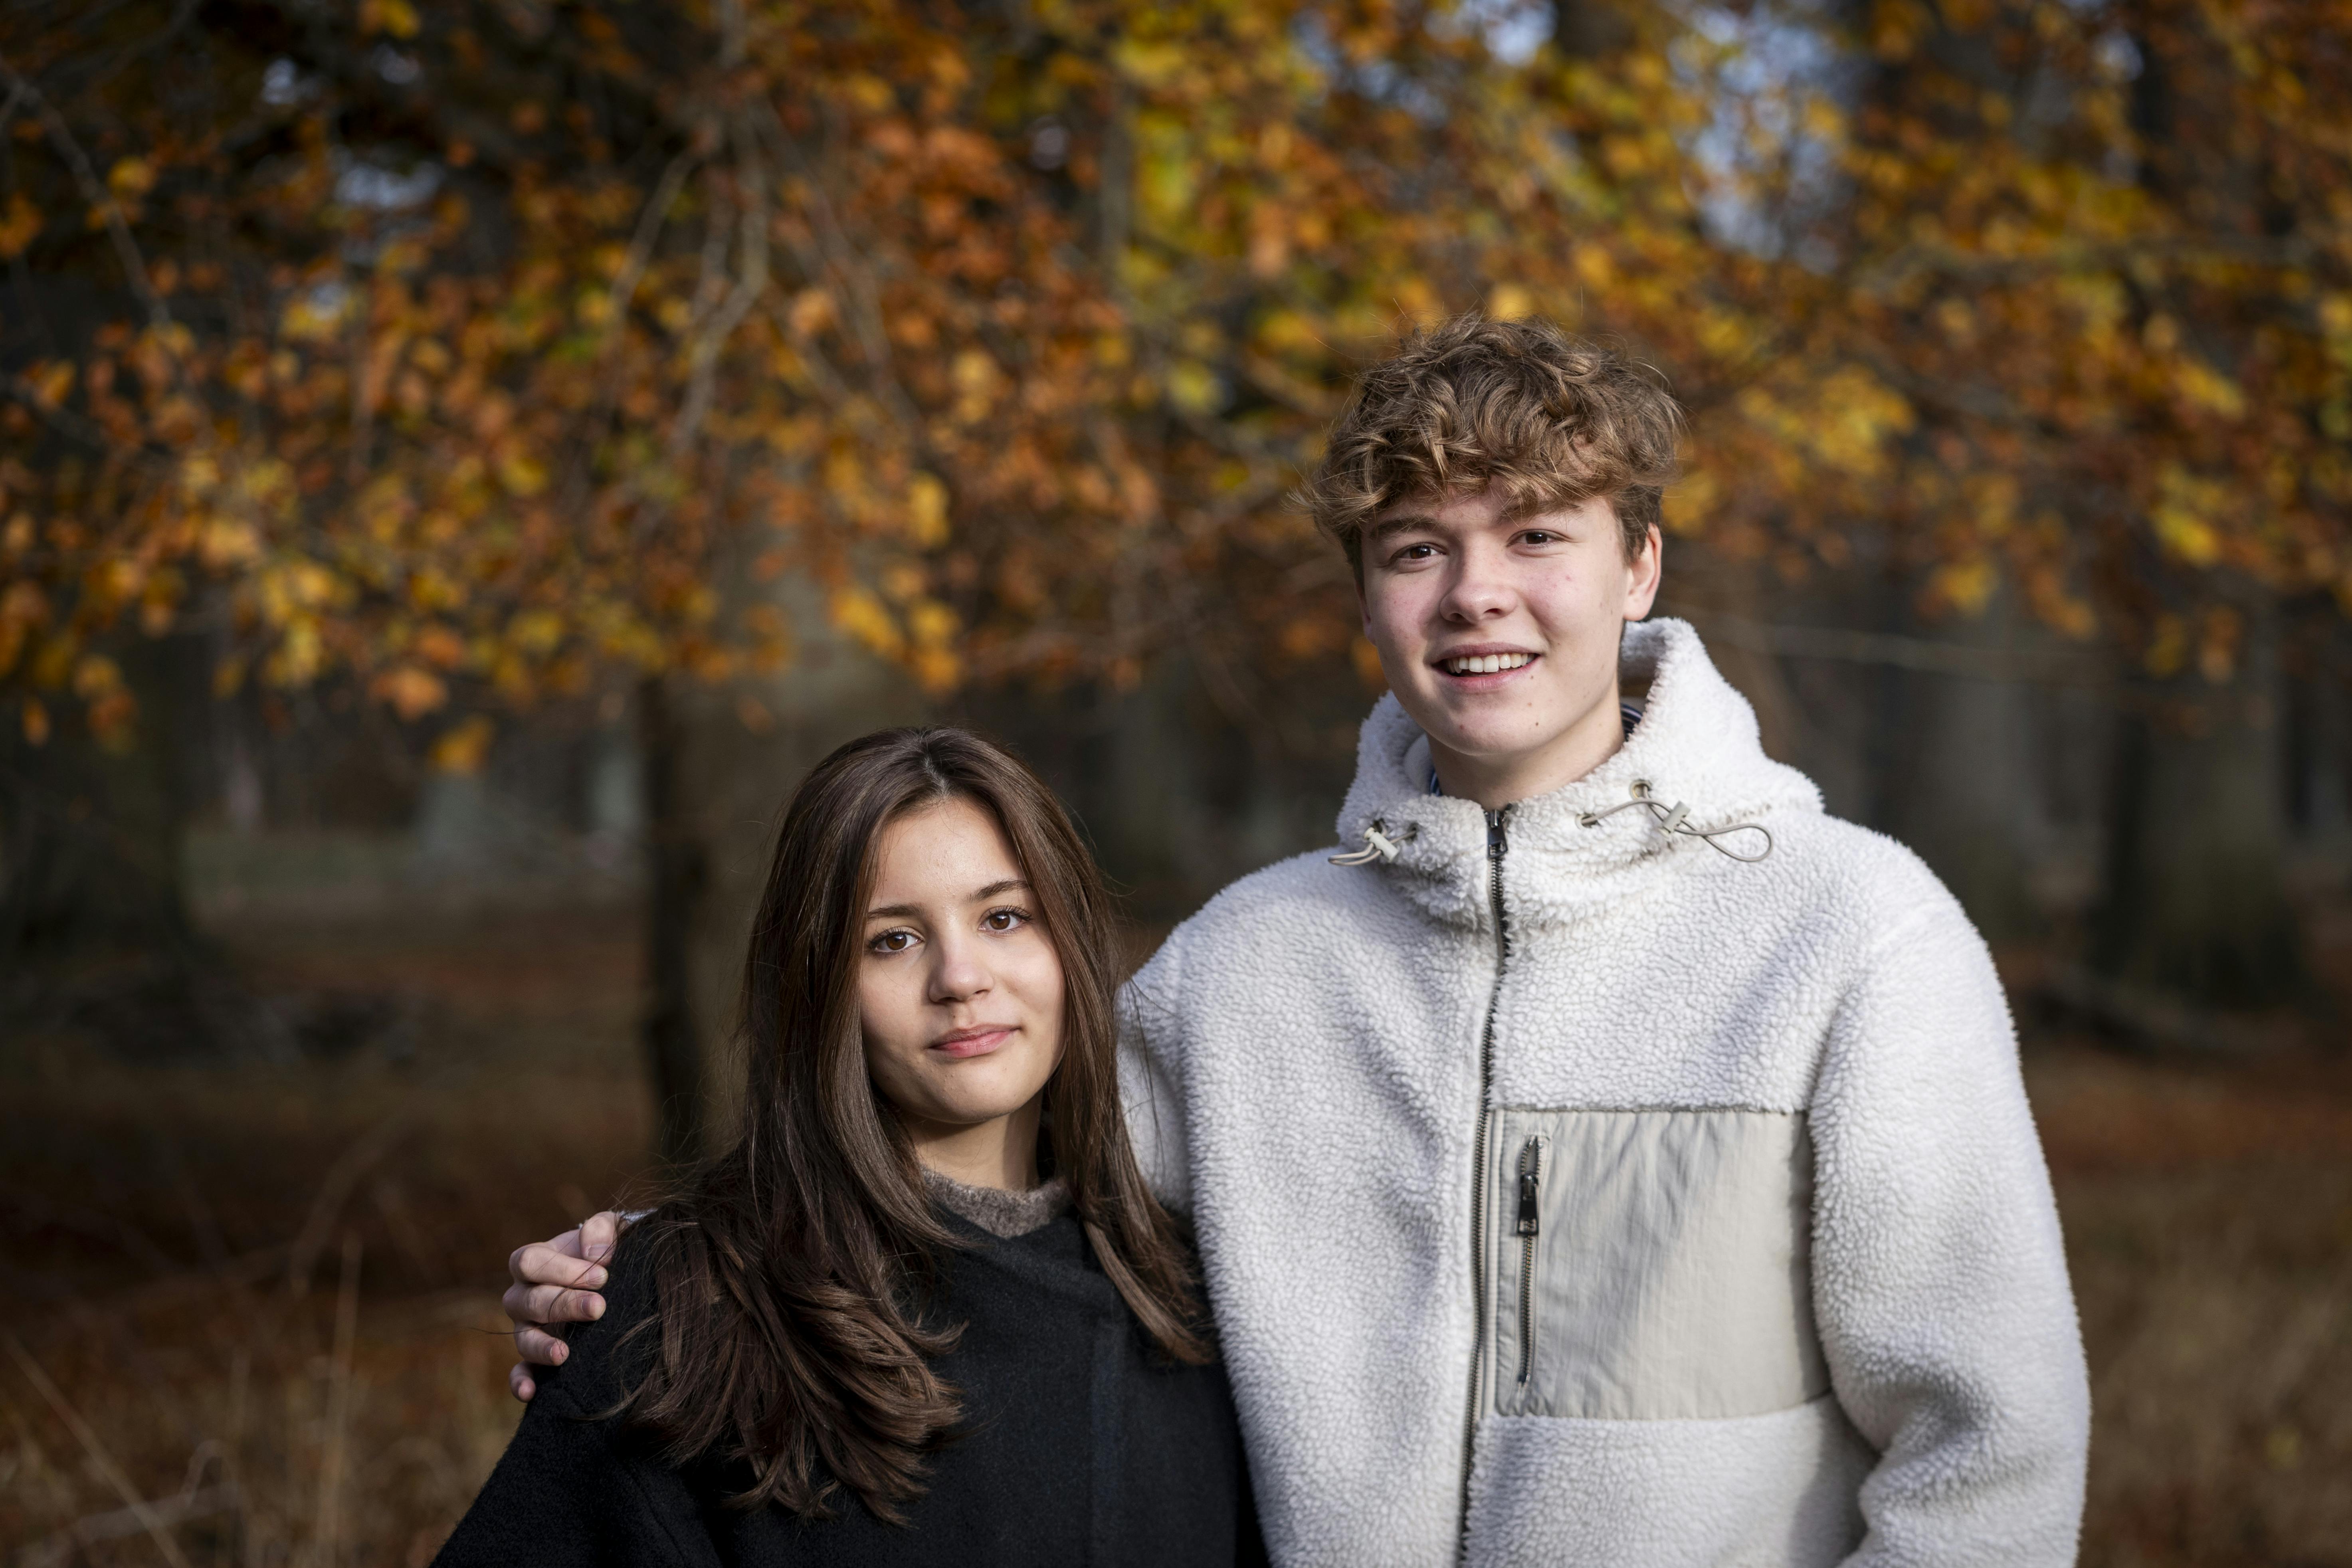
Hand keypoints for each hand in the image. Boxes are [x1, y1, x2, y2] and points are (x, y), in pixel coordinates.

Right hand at [503, 1210, 620, 1401]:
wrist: (614, 1278)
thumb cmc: (607, 1250)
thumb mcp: (610, 1231)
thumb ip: (603, 1229)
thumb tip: (597, 1254)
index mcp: (532, 1262)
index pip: (529, 1262)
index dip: (561, 1268)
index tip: (601, 1275)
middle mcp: (523, 1296)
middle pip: (528, 1301)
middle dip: (563, 1304)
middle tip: (599, 1308)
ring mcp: (526, 1328)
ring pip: (522, 1338)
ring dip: (542, 1346)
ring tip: (565, 1353)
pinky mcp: (535, 1358)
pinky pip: (519, 1372)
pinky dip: (521, 1383)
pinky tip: (531, 1393)